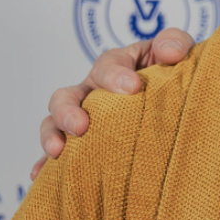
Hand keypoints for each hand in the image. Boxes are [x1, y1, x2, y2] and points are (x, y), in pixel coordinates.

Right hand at [33, 28, 192, 178]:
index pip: (108, 65)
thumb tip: (170, 52)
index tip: (133, 88)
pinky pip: (58, 154)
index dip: (116, 75)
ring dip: (52, 135)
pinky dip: (46, 164)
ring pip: (55, 123)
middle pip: (68, 95)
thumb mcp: (177, 51)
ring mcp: (84, 118)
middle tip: (81, 126)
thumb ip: (175, 42)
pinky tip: (41, 176)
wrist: (178, 99)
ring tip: (58, 151)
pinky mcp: (82, 144)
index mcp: (115, 66)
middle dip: (69, 110)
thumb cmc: (173, 72)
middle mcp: (92, 91)